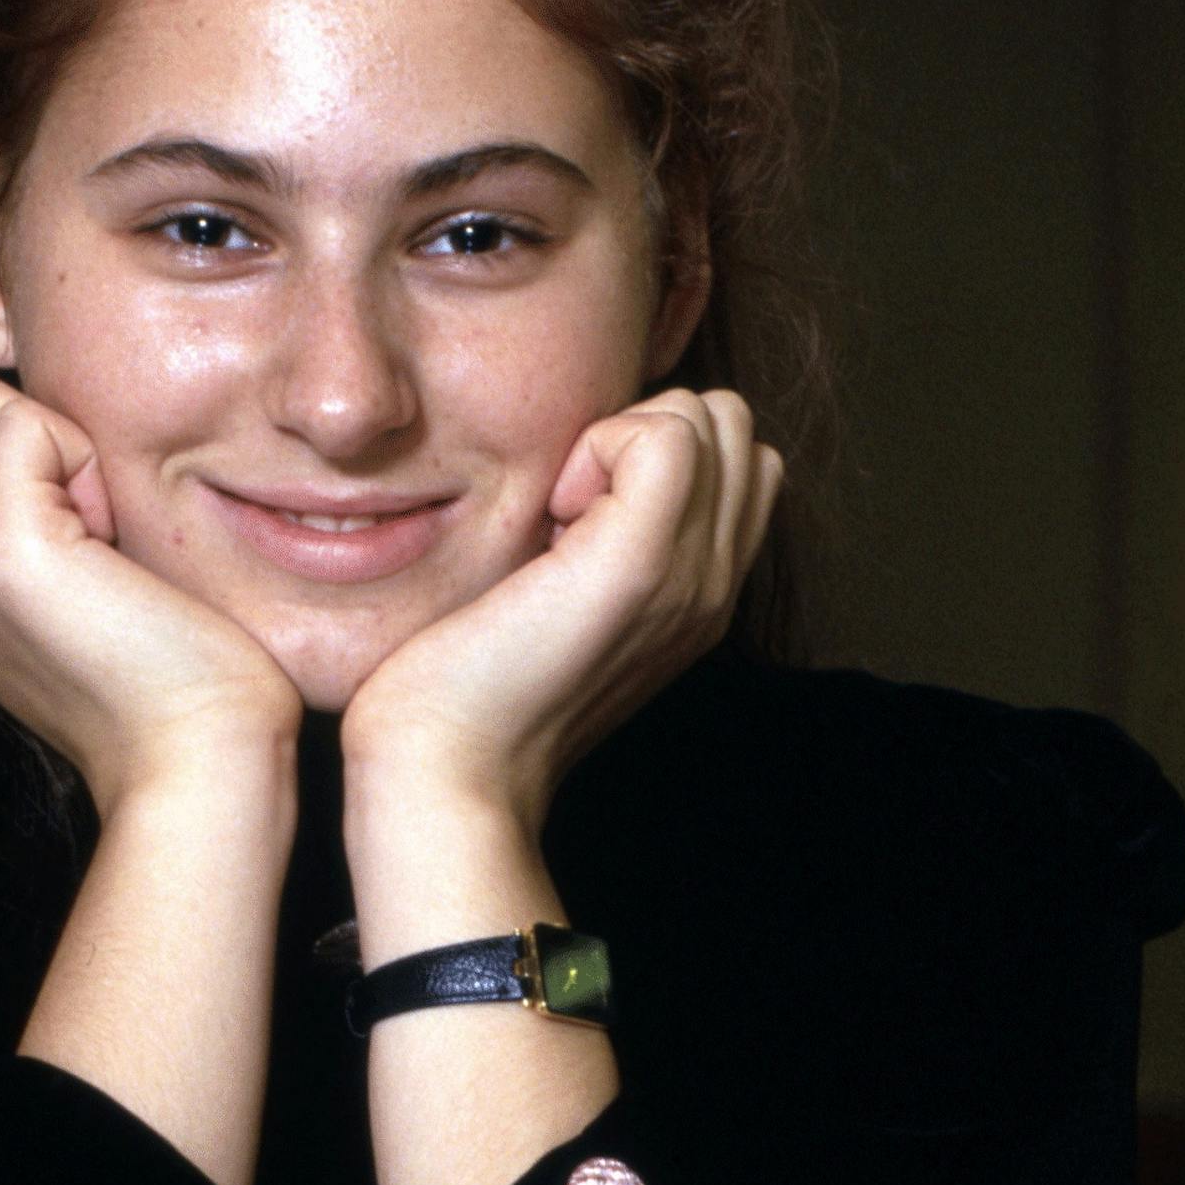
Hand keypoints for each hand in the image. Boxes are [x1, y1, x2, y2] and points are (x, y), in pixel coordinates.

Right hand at [0, 378, 302, 818]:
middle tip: (81, 504)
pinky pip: (19, 419)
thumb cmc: (173, 678)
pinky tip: (112, 534)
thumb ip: (31, 526)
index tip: (71, 514)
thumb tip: (48, 440)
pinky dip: (79, 451)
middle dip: (6, 420)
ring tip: (99, 526)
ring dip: (51, 437)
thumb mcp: (73, 596)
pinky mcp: (2, 549)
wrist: (196, 759)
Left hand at [339, 388, 784, 834]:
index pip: (736, 459)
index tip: (572, 513)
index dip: (651, 450)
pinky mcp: (640, 565)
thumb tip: (580, 466)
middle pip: (732, 427)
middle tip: (566, 509)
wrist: (448, 766)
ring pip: (712, 418)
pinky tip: (551, 515)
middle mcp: (713, 585)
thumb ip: (591, 534)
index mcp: (697, 593)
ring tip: (560, 516)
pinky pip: (667, 434)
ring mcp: (688, 576)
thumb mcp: (551, 595)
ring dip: (623, 437)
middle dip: (645, 431)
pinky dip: (600, 443)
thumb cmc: (465, 681)